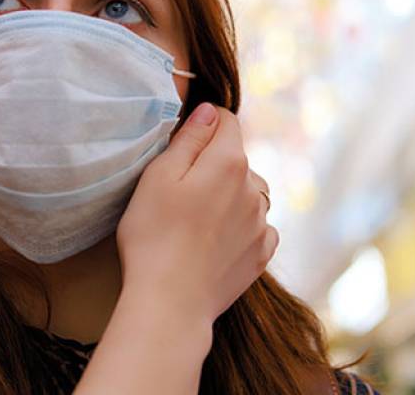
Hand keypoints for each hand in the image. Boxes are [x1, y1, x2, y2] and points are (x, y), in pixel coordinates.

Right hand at [116, 102, 278, 325]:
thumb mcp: (158, 176)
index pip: (227, 121)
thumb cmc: (153, 236)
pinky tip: (215, 239)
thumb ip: (189, 139)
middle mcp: (255, 189)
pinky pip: (257, 226)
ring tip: (196, 219)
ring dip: (230, 195)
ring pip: (249, 192)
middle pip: (237, 159)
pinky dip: (241, 225)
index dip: (203, 125)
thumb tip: (210, 112)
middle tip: (179, 191)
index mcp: (229, 163)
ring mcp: (261, 223)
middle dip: (214, 164)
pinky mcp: (261, 254)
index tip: (182, 144)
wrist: (170, 302)